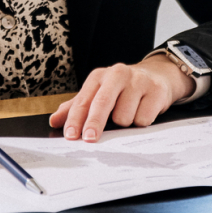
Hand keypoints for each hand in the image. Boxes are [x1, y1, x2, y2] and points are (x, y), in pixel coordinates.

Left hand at [48, 55, 194, 141]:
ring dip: (124, 123)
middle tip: (90, 138)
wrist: (156, 76)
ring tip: (129, 113)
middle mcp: (118, 74)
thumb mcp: (98, 93)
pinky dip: (141, 122)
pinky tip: (142, 111)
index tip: (71, 136)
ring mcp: (138, 81)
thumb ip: (76, 107)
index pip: (84, 100)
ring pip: (124, 116)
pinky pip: (143, 118)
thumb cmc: (122, 89)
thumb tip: (55, 121)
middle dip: (95, 123)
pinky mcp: (156, 90)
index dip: (75, 119)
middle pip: (103, 103)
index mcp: (100, 77)